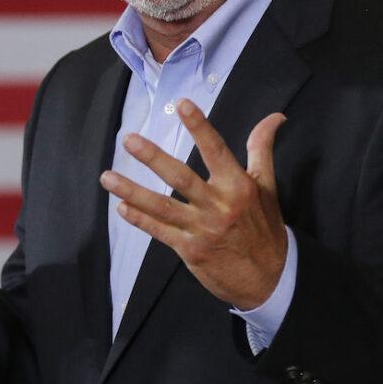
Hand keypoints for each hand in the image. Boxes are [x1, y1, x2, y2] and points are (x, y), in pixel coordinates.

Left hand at [100, 99, 286, 308]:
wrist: (270, 279)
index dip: (199, 127)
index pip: (216, 150)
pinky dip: (140, 219)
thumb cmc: (265, 227)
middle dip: (154, 158)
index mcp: (239, 186)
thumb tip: (274, 116)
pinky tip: (121, 207)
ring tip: (107, 177)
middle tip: (129, 140)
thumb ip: (262, 149)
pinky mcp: (190, 250)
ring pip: (162, 207)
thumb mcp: (268, 187)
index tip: (182, 104)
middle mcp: (219, 206)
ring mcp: (202, 229)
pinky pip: (160, 231)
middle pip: (181, 178)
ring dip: (132, 191)